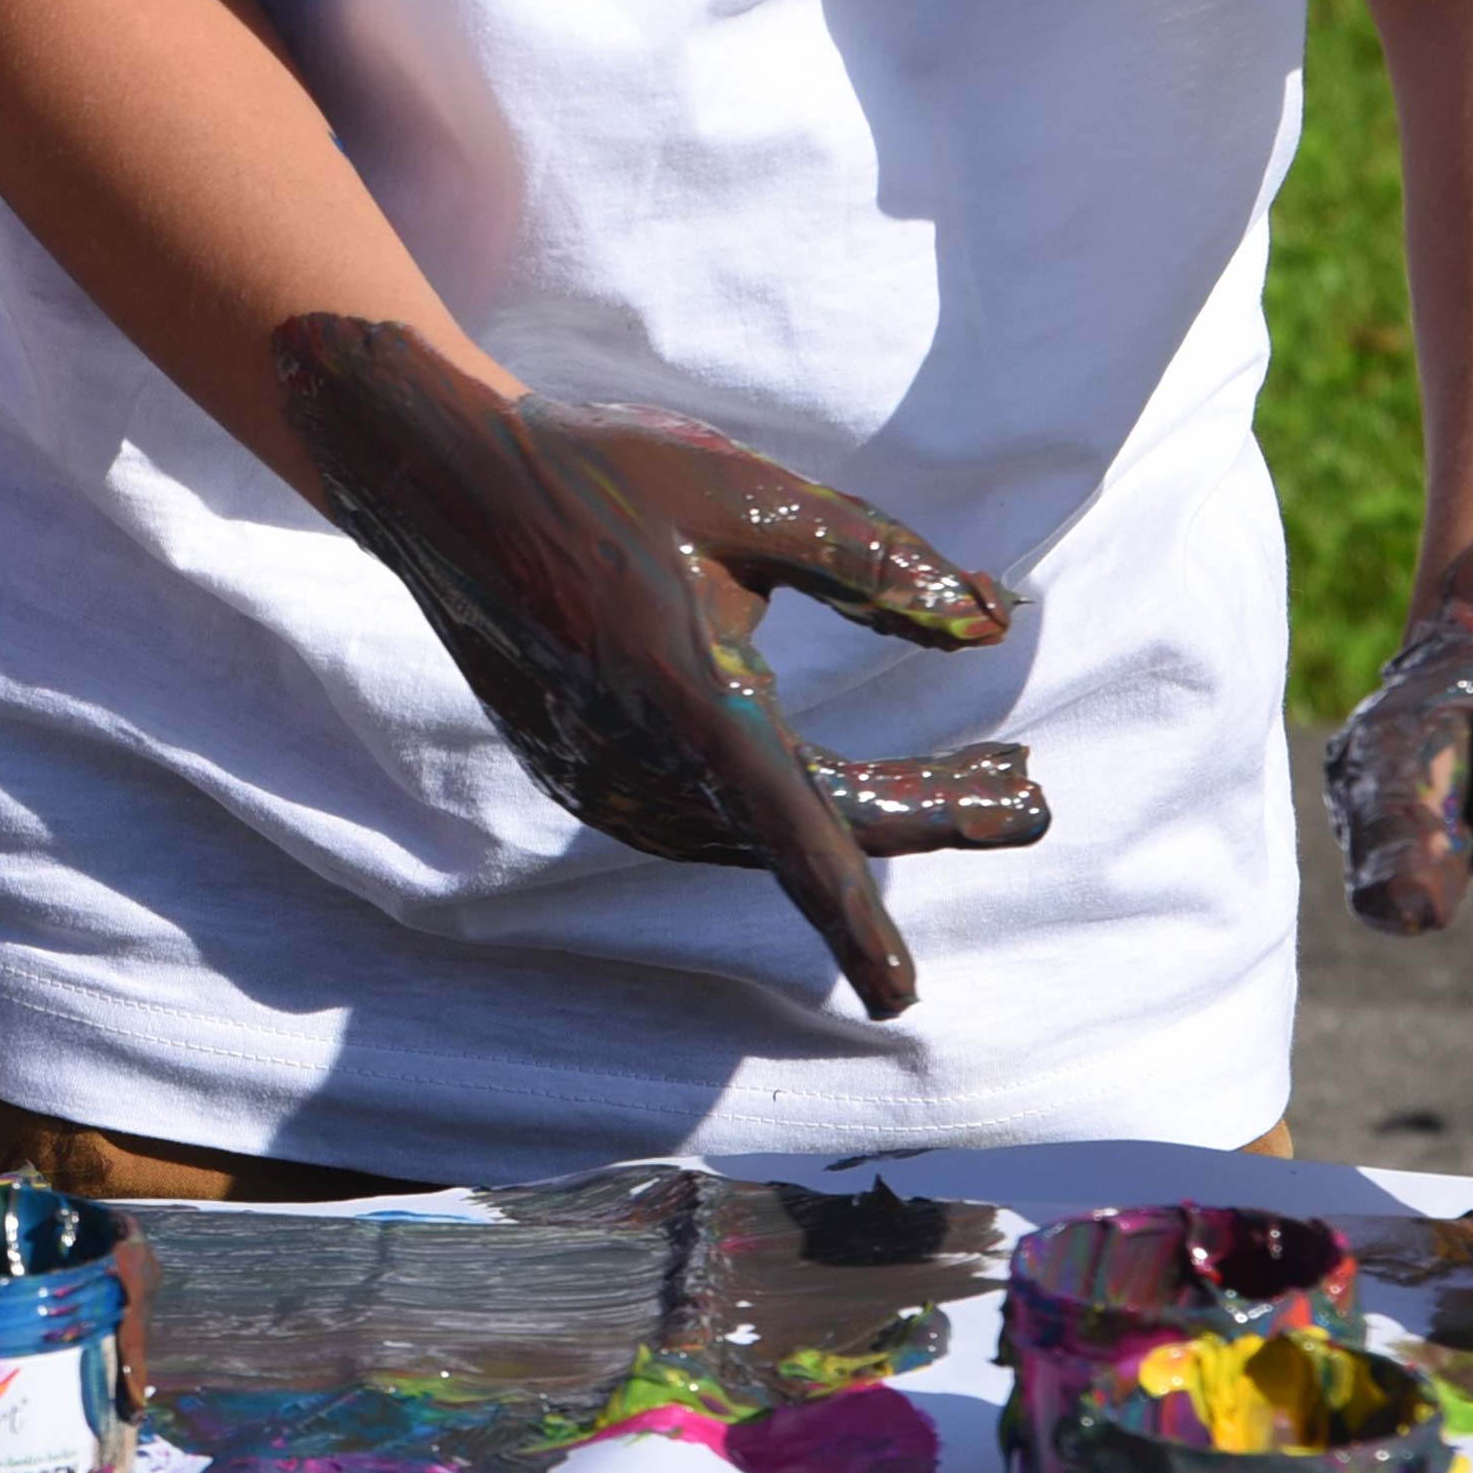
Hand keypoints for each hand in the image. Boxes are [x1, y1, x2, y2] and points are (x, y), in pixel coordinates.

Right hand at [274, 312, 1046, 1017]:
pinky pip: (706, 818)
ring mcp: (601, 780)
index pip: (794, 833)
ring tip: (976, 771)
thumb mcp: (749, 495)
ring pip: (760, 831)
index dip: (855, 920)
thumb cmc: (601, 476)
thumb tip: (991, 623)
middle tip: (1026, 790)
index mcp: (682, 697)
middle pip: (809, 826)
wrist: (445, 485)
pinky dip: (787, 806)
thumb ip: (875, 564)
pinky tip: (837, 774)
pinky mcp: (583, 775)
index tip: (902, 995)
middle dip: (929, 815)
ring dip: (869, 812)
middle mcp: (636, 763)